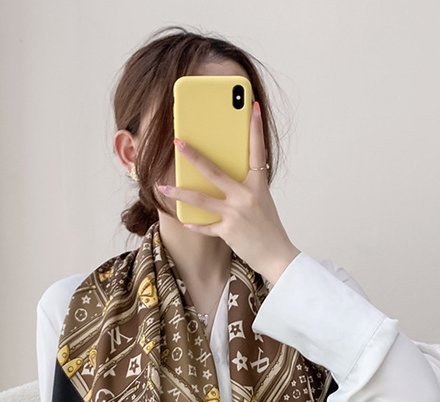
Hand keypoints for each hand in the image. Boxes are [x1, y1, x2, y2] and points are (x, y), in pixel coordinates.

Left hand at [157, 101, 299, 283]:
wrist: (277, 256)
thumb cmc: (268, 228)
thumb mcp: (262, 202)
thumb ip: (245, 187)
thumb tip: (221, 178)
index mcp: (258, 186)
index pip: (257, 152)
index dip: (255, 129)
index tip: (252, 107)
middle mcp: (246, 197)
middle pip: (215, 171)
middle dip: (194, 156)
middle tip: (178, 142)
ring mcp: (235, 214)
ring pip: (201, 199)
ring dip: (179, 192)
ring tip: (162, 186)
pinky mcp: (228, 231)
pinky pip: (205, 226)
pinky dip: (195, 224)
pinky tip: (184, 220)